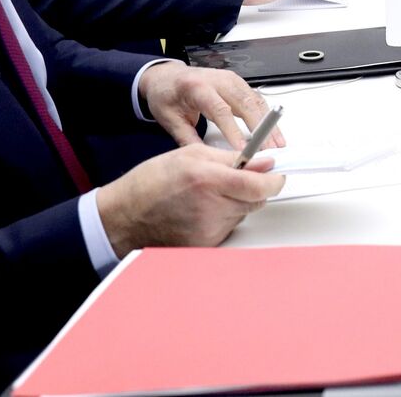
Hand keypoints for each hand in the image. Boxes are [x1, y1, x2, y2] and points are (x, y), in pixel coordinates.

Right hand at [96, 144, 285, 257]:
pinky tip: (201, 210)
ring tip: (208, 194)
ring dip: (236, 201)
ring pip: (243, 212)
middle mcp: (211, 207)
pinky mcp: (207, 244)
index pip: (260, 185)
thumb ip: (232, 157)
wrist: (125, 217)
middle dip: (253, 187)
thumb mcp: (191, 154)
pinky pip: (229, 227)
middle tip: (233, 179)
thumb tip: (264, 161)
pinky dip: (223, 216)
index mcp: (208, 179)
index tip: (275, 173)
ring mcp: (210, 230)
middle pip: (256, 200)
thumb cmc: (151, 183)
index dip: (274, 178)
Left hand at [138, 62, 284, 150]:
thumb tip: (206, 160)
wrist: (167, 76)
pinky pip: (256, 99)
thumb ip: (187, 139)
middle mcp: (218, 80)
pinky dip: (266, 116)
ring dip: (268, 124)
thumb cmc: (167, 95)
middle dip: (260, 129)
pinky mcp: (238, 84)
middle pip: (245, 104)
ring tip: (277, 144)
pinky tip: (273, 132)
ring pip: (255, 101)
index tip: (243, 150)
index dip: (234, 131)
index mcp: (197, 87)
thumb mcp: (169, 120)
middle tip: (270, 150)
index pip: (220, 110)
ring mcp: (231, 80)